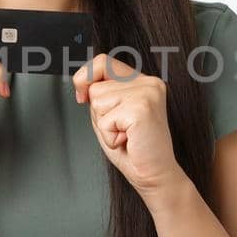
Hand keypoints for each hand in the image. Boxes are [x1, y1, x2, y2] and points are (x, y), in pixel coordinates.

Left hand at [71, 52, 184, 196]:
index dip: (85, 77)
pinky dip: (110, 136)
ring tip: (125, 134)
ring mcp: (148, 92)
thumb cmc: (133, 149)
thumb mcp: (109, 115)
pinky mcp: (142, 108)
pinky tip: (128, 140)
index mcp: (142, 81)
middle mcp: (148, 82)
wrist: (154, 175)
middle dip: (98, 112)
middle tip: (120, 128)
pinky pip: (105, 120)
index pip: (102, 61)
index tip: (82, 98)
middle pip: (96, 85)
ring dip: (105, 125)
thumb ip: (99, 95)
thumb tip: (82, 80)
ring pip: (98, 101)